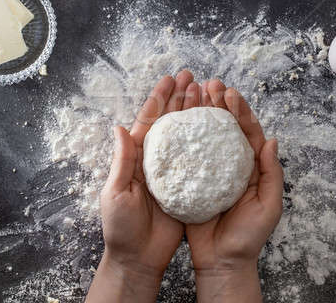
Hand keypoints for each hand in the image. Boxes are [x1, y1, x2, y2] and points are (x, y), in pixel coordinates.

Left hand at [87, 71, 200, 302]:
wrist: (139, 258)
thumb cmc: (121, 227)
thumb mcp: (116, 192)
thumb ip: (122, 161)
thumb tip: (120, 128)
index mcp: (137, 158)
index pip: (149, 121)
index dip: (160, 99)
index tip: (171, 79)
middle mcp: (158, 160)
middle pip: (171, 122)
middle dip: (181, 98)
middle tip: (194, 77)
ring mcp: (174, 172)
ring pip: (187, 136)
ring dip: (196, 113)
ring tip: (208, 93)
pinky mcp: (188, 186)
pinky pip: (199, 159)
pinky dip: (208, 142)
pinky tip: (219, 128)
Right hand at [186, 80, 283, 302]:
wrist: (222, 261)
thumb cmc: (249, 236)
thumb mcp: (269, 205)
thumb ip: (271, 173)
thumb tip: (271, 141)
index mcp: (250, 167)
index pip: (246, 132)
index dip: (240, 111)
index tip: (230, 93)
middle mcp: (229, 164)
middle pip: (224, 127)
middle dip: (218, 104)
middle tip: (209, 84)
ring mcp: (209, 171)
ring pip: (204, 136)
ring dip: (199, 114)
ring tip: (192, 92)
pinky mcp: (190, 181)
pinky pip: (186, 156)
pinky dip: (181, 137)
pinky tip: (174, 122)